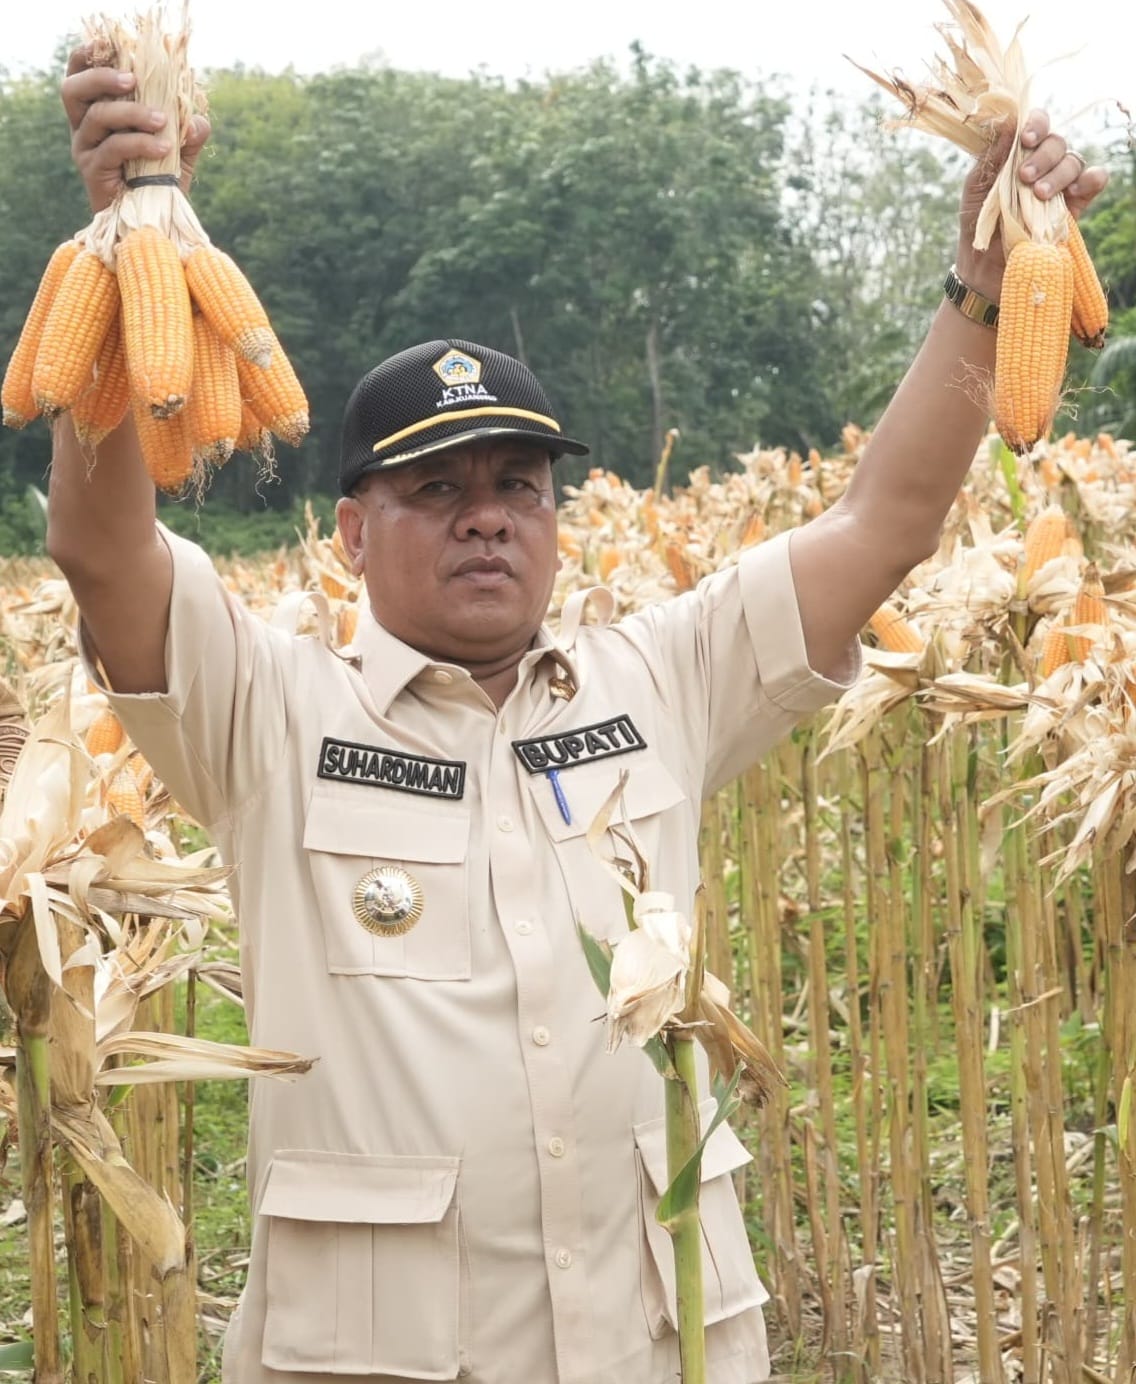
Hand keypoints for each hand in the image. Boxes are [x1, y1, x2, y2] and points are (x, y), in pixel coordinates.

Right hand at [61, 45, 210, 214]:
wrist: (154, 226)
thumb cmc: (161, 182)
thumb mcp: (179, 151)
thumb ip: (188, 131)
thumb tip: (196, 120)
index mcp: (95, 112)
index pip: (79, 75)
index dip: (88, 56)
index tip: (109, 45)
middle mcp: (82, 128)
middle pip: (73, 89)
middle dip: (102, 78)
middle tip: (134, 79)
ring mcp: (84, 150)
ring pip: (97, 116)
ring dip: (132, 112)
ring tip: (163, 121)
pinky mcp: (93, 173)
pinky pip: (112, 148)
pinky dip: (140, 143)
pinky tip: (164, 148)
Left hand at [954, 109, 1108, 300]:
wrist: (983, 268)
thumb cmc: (977, 225)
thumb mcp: (976, 189)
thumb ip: (991, 157)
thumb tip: (1007, 123)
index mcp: (1018, 155)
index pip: (1036, 126)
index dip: (1036, 123)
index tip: (1025, 139)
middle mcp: (1042, 166)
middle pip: (1056, 142)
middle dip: (1042, 156)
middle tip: (1024, 178)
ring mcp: (1059, 186)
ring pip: (1073, 160)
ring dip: (1057, 173)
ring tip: (1038, 195)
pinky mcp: (1074, 207)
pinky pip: (1094, 181)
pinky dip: (1091, 178)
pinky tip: (1073, 190)